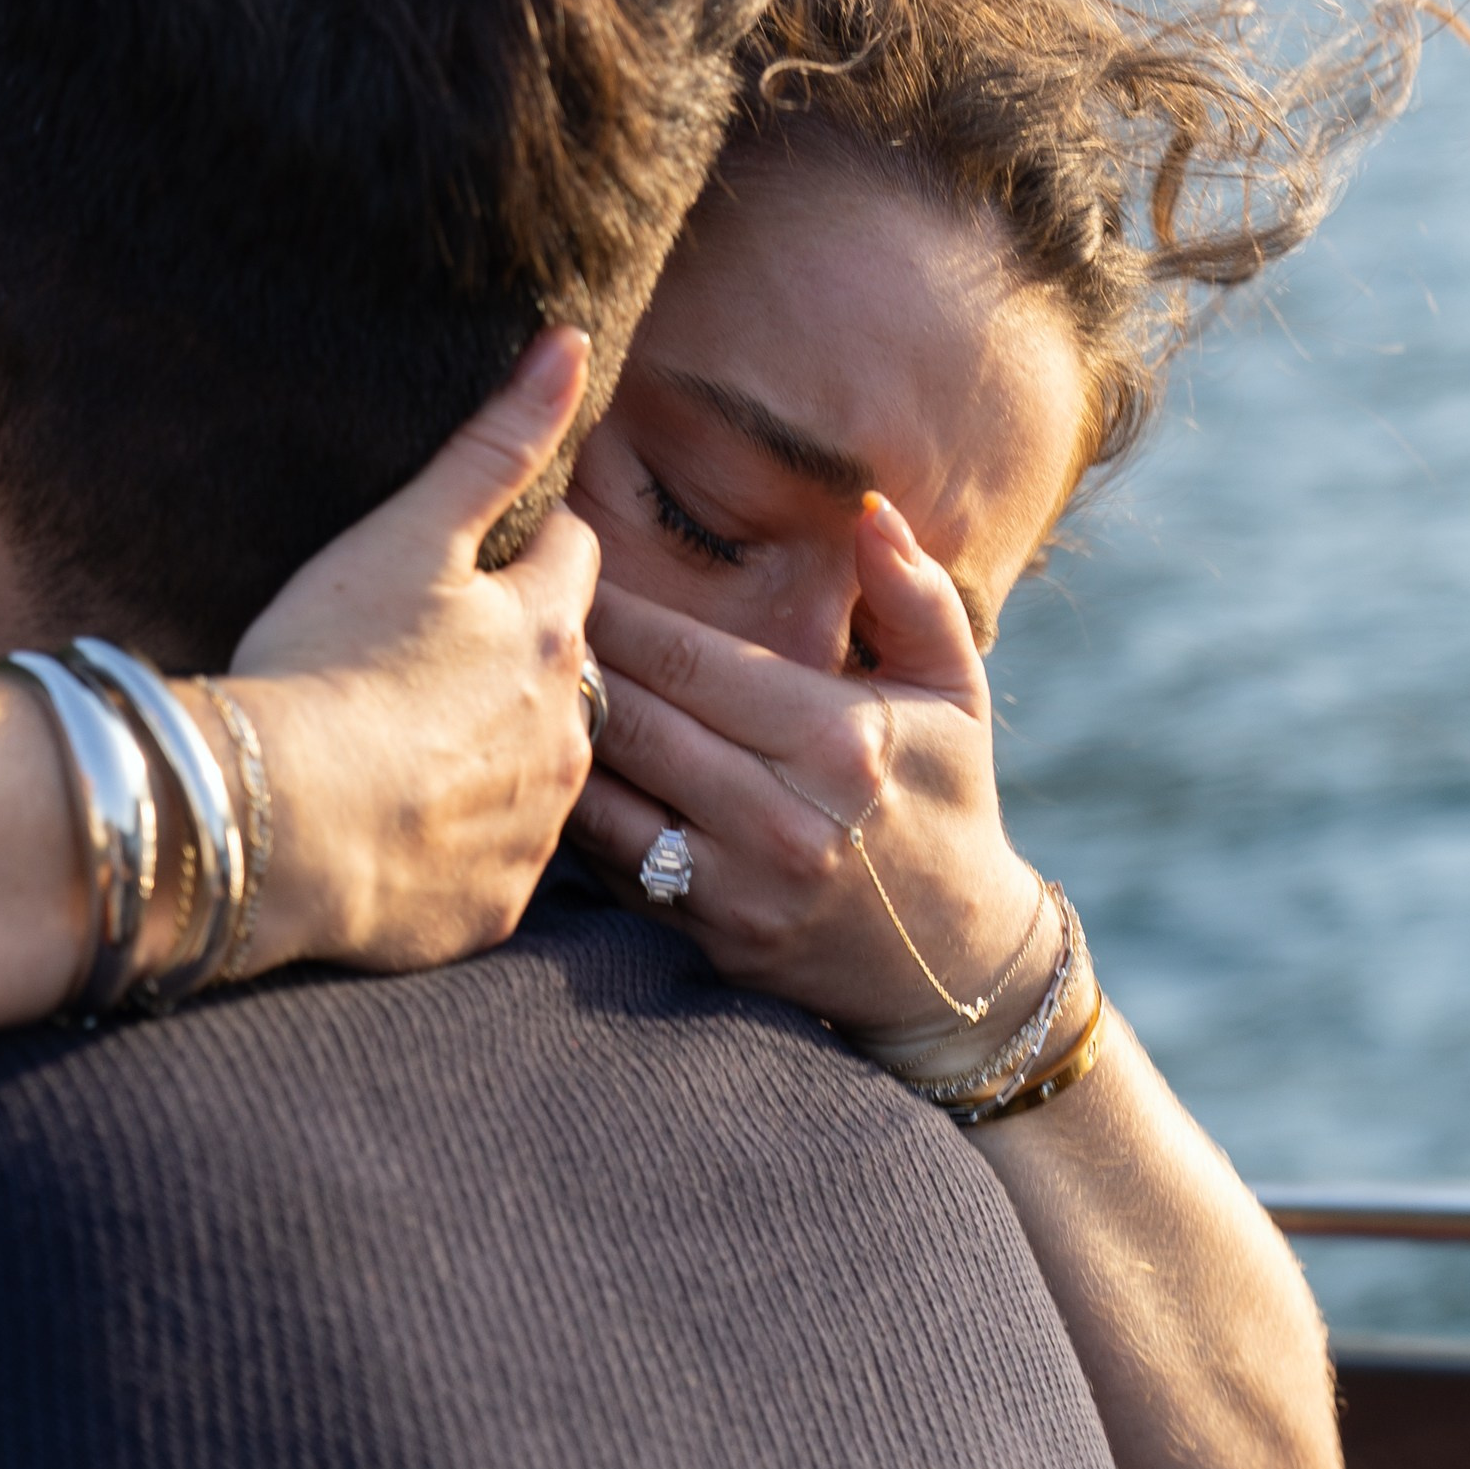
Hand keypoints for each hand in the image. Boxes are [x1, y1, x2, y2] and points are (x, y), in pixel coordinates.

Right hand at [226, 330, 601, 972]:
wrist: (271, 825)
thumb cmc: (328, 662)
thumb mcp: (407, 533)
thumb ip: (497, 442)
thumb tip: (573, 344)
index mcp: (552, 634)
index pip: (574, 558)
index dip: (527, 548)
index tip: (478, 560)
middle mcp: (570, 734)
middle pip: (563, 671)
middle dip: (518, 659)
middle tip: (428, 661)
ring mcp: (536, 829)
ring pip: (540, 770)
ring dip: (496, 752)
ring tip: (409, 745)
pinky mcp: (491, 906)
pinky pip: (491, 862)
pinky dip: (457, 844)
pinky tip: (398, 829)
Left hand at [569, 493, 1050, 1049]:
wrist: (950, 958)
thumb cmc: (944, 797)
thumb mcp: (954, 689)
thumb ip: (912, 594)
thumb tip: (871, 510)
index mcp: (835, 741)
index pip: (690, 660)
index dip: (617, 609)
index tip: (569, 562)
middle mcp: (782, 817)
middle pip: (635, 720)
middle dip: (572, 660)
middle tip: (516, 613)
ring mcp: (738, 885)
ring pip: (606, 795)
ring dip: (559, 736)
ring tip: (516, 682)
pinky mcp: (706, 934)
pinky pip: (611, 861)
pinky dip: (575, 809)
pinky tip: (547, 765)